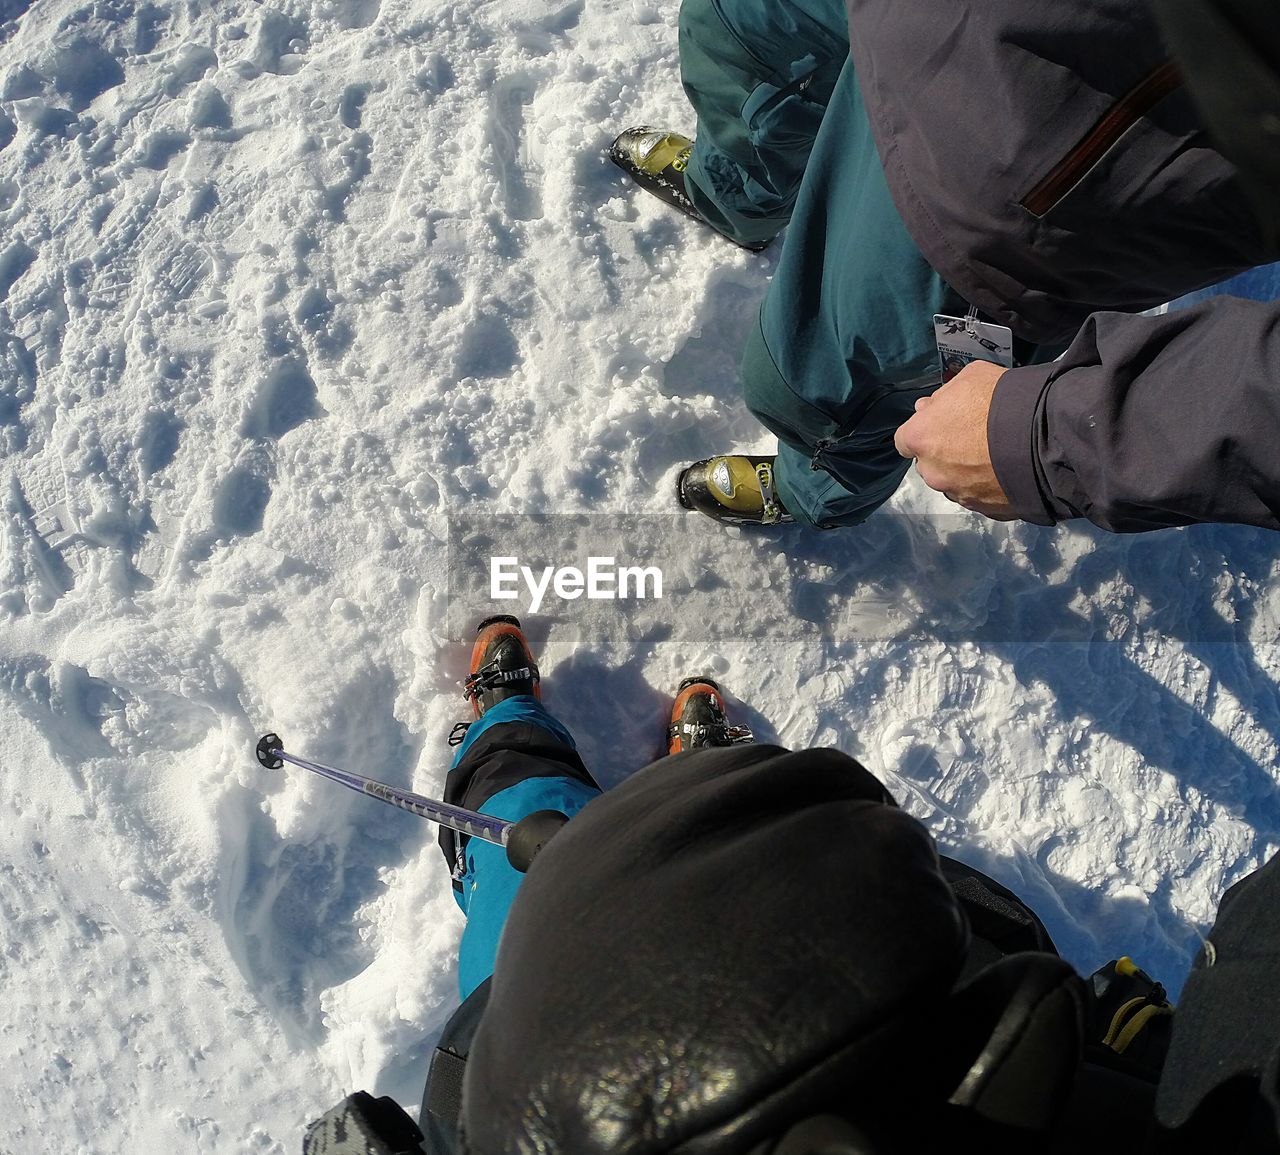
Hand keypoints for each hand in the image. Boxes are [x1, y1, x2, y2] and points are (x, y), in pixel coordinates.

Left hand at [894, 360, 1016, 519]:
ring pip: (953, 483)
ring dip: (965, 472)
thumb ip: (943, 396)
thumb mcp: (968, 378)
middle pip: (929, 464)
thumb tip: (929, 407)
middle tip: (971, 438)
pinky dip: (988, 487)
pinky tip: (1006, 471)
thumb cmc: (1001, 400)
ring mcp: (959, 494)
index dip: (922, 431)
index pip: (904, 440)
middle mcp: (933, 473)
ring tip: (993, 455)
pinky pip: (980, 497)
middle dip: (943, 453)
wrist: (1046, 435)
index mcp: (920, 439)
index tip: (939, 424)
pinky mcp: (985, 510)